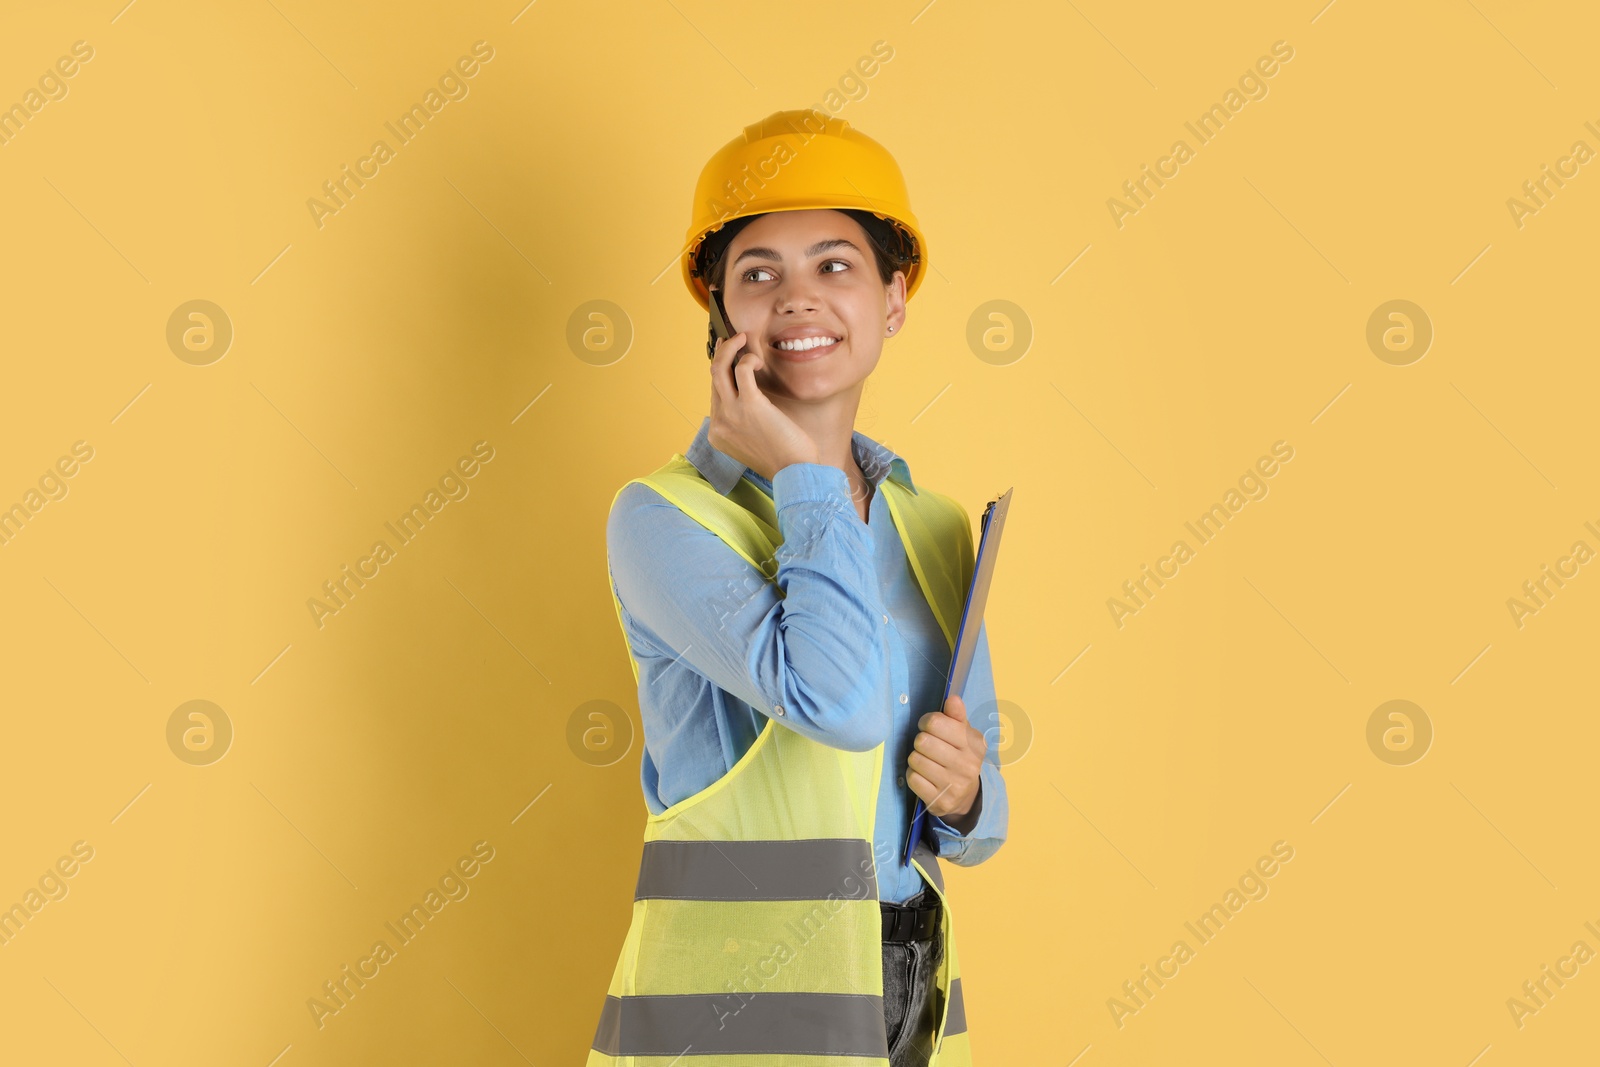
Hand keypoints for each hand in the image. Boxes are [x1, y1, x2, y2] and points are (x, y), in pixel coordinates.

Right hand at [707, 326, 818, 481]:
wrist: (795, 473)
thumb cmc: (783, 458)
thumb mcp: (754, 442)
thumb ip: (744, 423)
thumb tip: (750, 399)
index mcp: (718, 434)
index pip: (715, 395)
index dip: (722, 374)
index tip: (730, 359)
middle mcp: (719, 423)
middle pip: (713, 379)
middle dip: (722, 354)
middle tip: (733, 340)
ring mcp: (731, 414)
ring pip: (719, 369)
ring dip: (729, 348)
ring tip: (742, 338)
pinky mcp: (749, 405)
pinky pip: (742, 370)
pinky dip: (749, 360)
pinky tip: (759, 360)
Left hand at [907, 693, 985, 829]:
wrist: (965, 795)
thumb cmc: (959, 755)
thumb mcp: (963, 733)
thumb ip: (956, 715)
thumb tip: (953, 699)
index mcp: (974, 744)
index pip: (936, 723)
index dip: (927, 722)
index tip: (929, 727)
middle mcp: (967, 766)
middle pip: (922, 742)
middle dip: (920, 741)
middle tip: (926, 746)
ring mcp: (954, 786)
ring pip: (915, 760)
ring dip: (915, 758)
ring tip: (926, 760)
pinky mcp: (939, 802)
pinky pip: (913, 778)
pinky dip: (913, 774)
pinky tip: (923, 775)